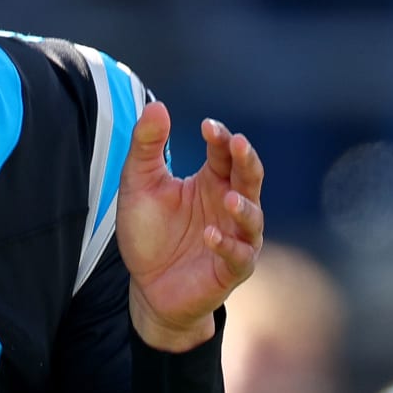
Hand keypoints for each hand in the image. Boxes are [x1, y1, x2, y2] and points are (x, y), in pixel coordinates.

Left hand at [115, 102, 264, 351]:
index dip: (221, 138)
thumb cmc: (149, 233)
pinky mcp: (231, 269)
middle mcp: (230, 205)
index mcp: (212, 181)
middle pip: (249, 178)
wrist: (147, 286)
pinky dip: (227, 246)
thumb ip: (146, 147)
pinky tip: (211, 235)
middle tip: (237, 144)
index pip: (225, 154)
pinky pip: (239, 256)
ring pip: (253, 218)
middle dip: (246, 161)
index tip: (206, 126)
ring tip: (229, 199)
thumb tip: (157, 105)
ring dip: (244, 208)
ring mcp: (236, 238)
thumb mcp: (139, 185)